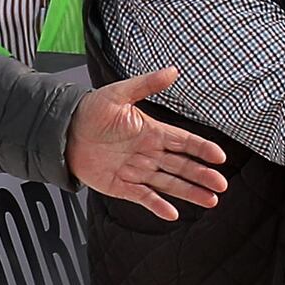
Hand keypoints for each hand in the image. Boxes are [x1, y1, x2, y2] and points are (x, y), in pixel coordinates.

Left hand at [67, 67, 230, 220]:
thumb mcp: (118, 93)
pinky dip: (158, 206)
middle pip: (181, 166)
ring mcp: (136, 171)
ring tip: (210, 200)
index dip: (201, 149)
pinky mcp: (121, 186)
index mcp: (151, 132)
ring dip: (189, 192)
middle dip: (202, 175)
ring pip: (169, 183)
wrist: (63, 131)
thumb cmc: (90, 111)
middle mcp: (148, 153)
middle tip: (220, 184)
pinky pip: (143, 197)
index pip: (183, 142)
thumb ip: (146, 85)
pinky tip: (173, 213)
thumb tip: (172, 70)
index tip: (219, 156)